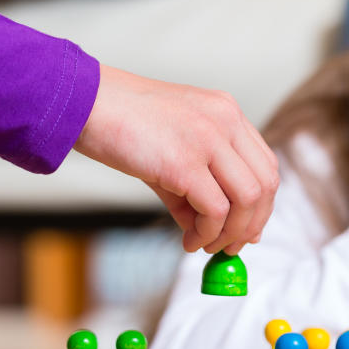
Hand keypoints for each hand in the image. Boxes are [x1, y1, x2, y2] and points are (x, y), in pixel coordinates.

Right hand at [74, 65, 278, 253]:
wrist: (83, 102)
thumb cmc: (122, 124)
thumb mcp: (171, 150)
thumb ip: (193, 187)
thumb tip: (206, 230)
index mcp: (227, 112)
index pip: (265, 164)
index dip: (262, 203)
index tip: (247, 228)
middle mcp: (226, 121)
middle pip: (265, 184)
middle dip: (252, 224)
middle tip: (232, 247)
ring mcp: (208, 139)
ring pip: (247, 199)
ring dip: (231, 233)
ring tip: (206, 245)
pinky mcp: (184, 162)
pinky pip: (215, 210)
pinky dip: (207, 234)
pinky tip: (189, 240)